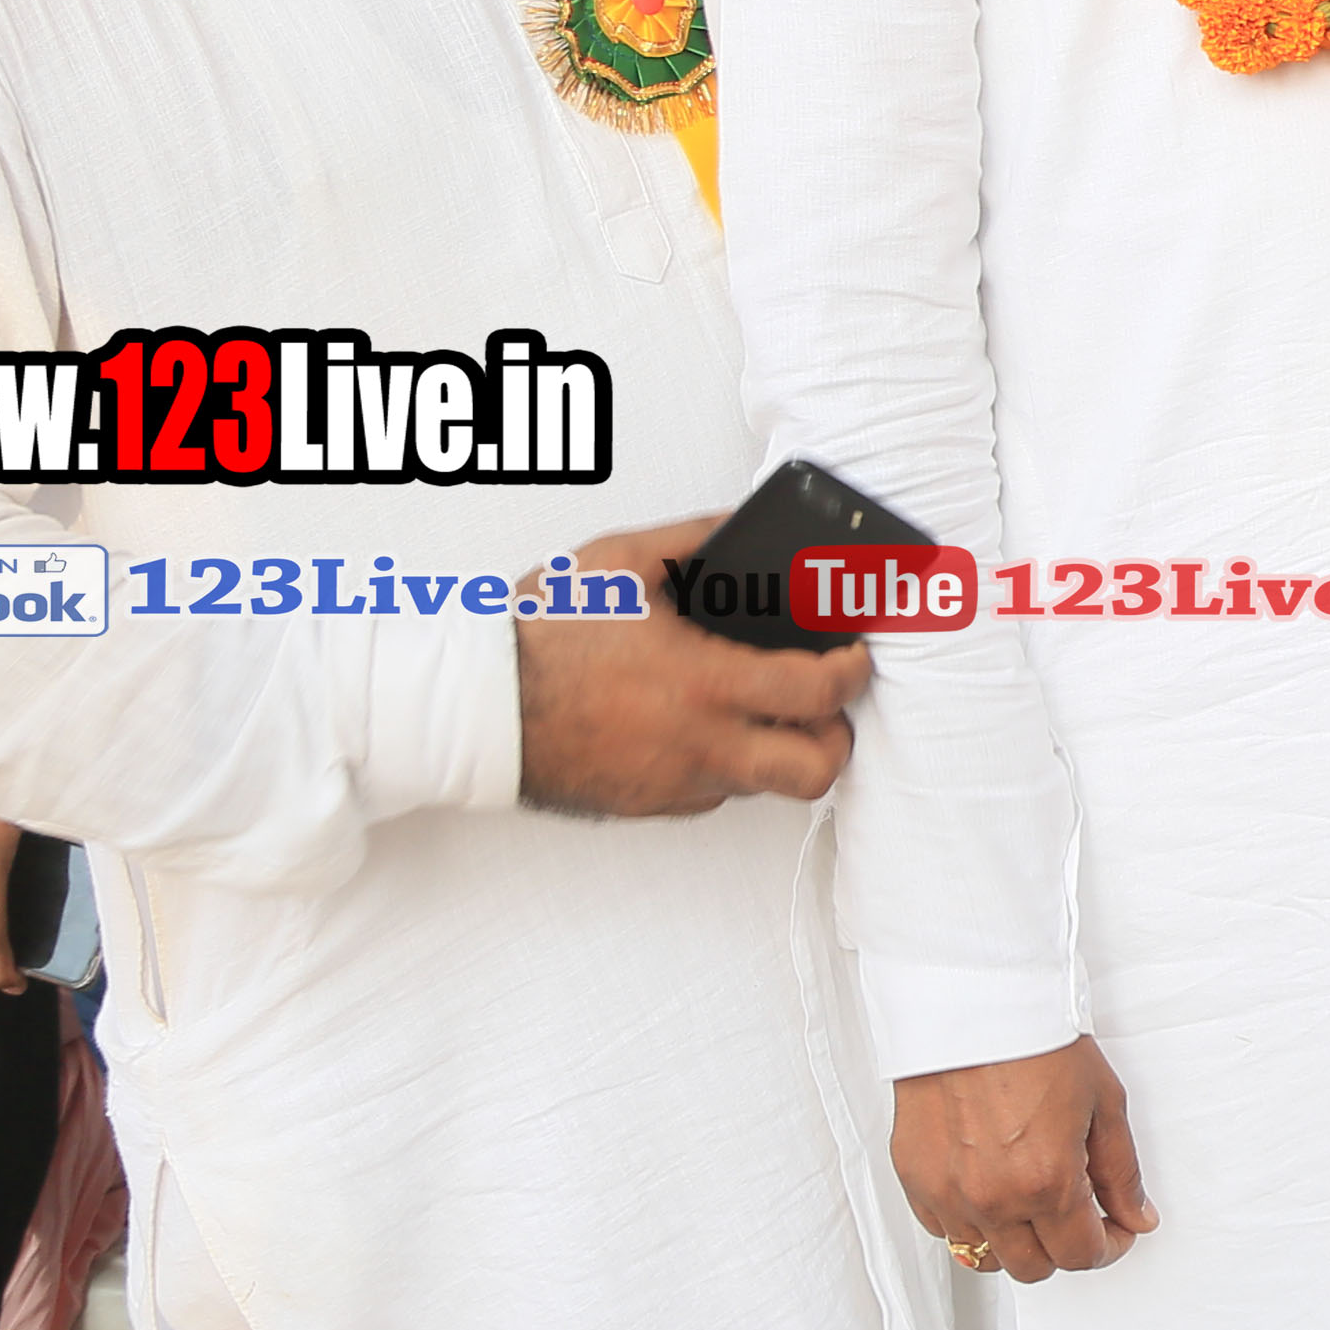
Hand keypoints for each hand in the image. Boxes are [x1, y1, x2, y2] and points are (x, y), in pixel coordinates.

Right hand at [516, 518, 873, 814]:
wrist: (475, 707)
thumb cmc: (541, 638)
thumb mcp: (620, 563)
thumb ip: (695, 539)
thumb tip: (743, 524)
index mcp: (705, 683)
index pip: (819, 692)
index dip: (853, 671)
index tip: (854, 655)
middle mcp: (701, 746)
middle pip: (814, 770)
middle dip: (836, 736)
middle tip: (823, 702)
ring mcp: (675, 785)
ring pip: (763, 786)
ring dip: (775, 749)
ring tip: (761, 709)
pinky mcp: (648, 806)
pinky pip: (711, 794)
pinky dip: (722, 763)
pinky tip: (699, 725)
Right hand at [896, 1038, 1155, 1280]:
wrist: (973, 1003)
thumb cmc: (1036, 1042)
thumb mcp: (1104, 1103)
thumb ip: (1122, 1173)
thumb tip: (1136, 1217)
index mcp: (1046, 1182)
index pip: (1080, 1255)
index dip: (1109, 1247)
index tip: (1115, 1229)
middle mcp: (993, 1198)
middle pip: (1034, 1268)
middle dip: (1064, 1248)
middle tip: (1078, 1214)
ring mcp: (948, 1193)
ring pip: (985, 1257)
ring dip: (1016, 1240)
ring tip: (1032, 1202)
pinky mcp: (915, 1179)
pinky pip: (945, 1229)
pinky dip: (972, 1221)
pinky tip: (992, 1188)